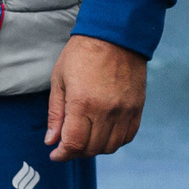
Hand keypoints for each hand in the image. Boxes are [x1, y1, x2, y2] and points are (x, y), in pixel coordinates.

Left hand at [45, 33, 145, 160]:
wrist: (115, 34)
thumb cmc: (82, 54)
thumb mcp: (59, 79)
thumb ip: (55, 113)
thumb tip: (51, 141)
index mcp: (82, 103)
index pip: (73, 143)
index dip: (62, 154)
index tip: (56, 154)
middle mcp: (106, 110)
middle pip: (92, 148)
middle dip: (76, 152)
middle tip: (68, 144)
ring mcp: (124, 110)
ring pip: (110, 146)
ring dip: (96, 148)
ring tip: (86, 138)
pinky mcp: (137, 107)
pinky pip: (127, 136)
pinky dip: (115, 141)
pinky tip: (104, 133)